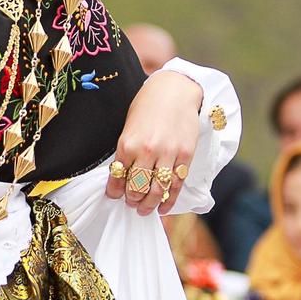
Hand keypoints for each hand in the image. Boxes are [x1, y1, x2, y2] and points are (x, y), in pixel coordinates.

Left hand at [106, 71, 204, 216]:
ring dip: (149, 205)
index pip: (118, 177)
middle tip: (131, 204)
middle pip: (137, 188)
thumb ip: (126, 150)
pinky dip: (169, 200)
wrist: (175, 89)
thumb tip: (121, 176)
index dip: (115, 192)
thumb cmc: (148, 105)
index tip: (114, 196)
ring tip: (145, 210)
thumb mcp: (129, 126)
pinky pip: (177, 184)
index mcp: (127, 144)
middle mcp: (147, 151)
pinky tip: (163, 208)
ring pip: (157, 190)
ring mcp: (168, 154)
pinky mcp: (185, 155)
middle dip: (132, 200)